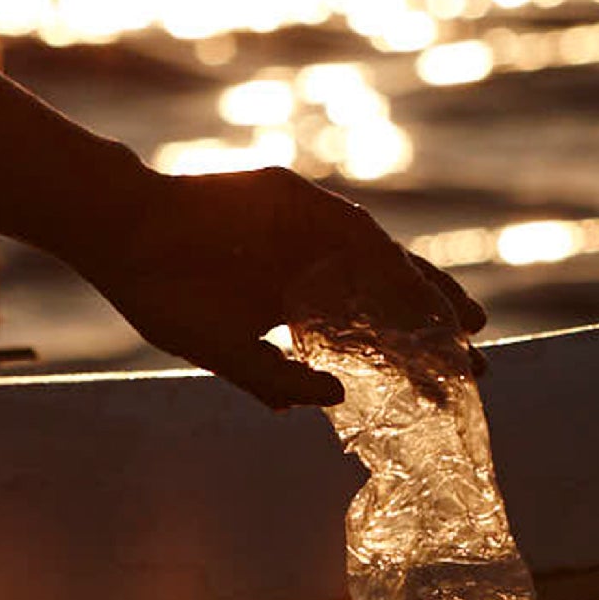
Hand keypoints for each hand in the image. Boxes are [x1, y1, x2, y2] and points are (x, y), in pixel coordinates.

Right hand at [68, 167, 486, 409]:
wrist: (123, 233)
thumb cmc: (162, 296)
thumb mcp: (222, 352)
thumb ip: (275, 377)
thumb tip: (334, 400)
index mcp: (294, 305)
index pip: (364, 335)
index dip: (405, 360)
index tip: (447, 390)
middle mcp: (309, 266)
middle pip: (385, 299)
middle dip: (429, 330)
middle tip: (475, 363)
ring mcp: (305, 231)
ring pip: (379, 263)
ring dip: (421, 292)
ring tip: (462, 326)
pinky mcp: (295, 199)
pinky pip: (351, 229)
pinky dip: (384, 256)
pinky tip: (414, 286)